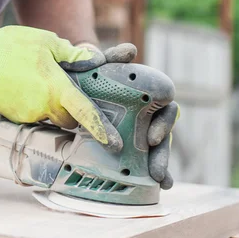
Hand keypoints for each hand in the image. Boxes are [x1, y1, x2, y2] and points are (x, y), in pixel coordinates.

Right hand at [0, 25, 121, 150]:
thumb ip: (73, 55)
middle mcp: (43, 107)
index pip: (84, 112)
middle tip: (65, 89)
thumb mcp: (47, 41)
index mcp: (55, 88)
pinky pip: (32, 114)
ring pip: (49, 116)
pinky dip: (34, 103)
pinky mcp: (13, 117)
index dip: (101, 128)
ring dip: (51, 104)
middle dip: (71, 109)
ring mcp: (26, 115)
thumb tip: (95, 61)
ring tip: (39, 80)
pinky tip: (25, 85)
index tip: (113, 142)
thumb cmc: (11, 46)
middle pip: (68, 119)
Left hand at [72, 40, 178, 189]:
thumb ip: (113, 58)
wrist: (72, 89)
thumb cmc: (90, 76)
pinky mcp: (127, 145)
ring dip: (161, 164)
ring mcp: (137, 130)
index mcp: (146, 96)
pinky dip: (154, 173)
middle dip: (163, 153)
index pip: (166, 109)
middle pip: (163, 135)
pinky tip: (161, 186)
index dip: (165, 122)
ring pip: (156, 149)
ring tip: (161, 181)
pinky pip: (143, 160)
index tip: (151, 137)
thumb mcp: (98, 67)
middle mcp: (147, 114)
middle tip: (156, 170)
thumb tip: (131, 51)